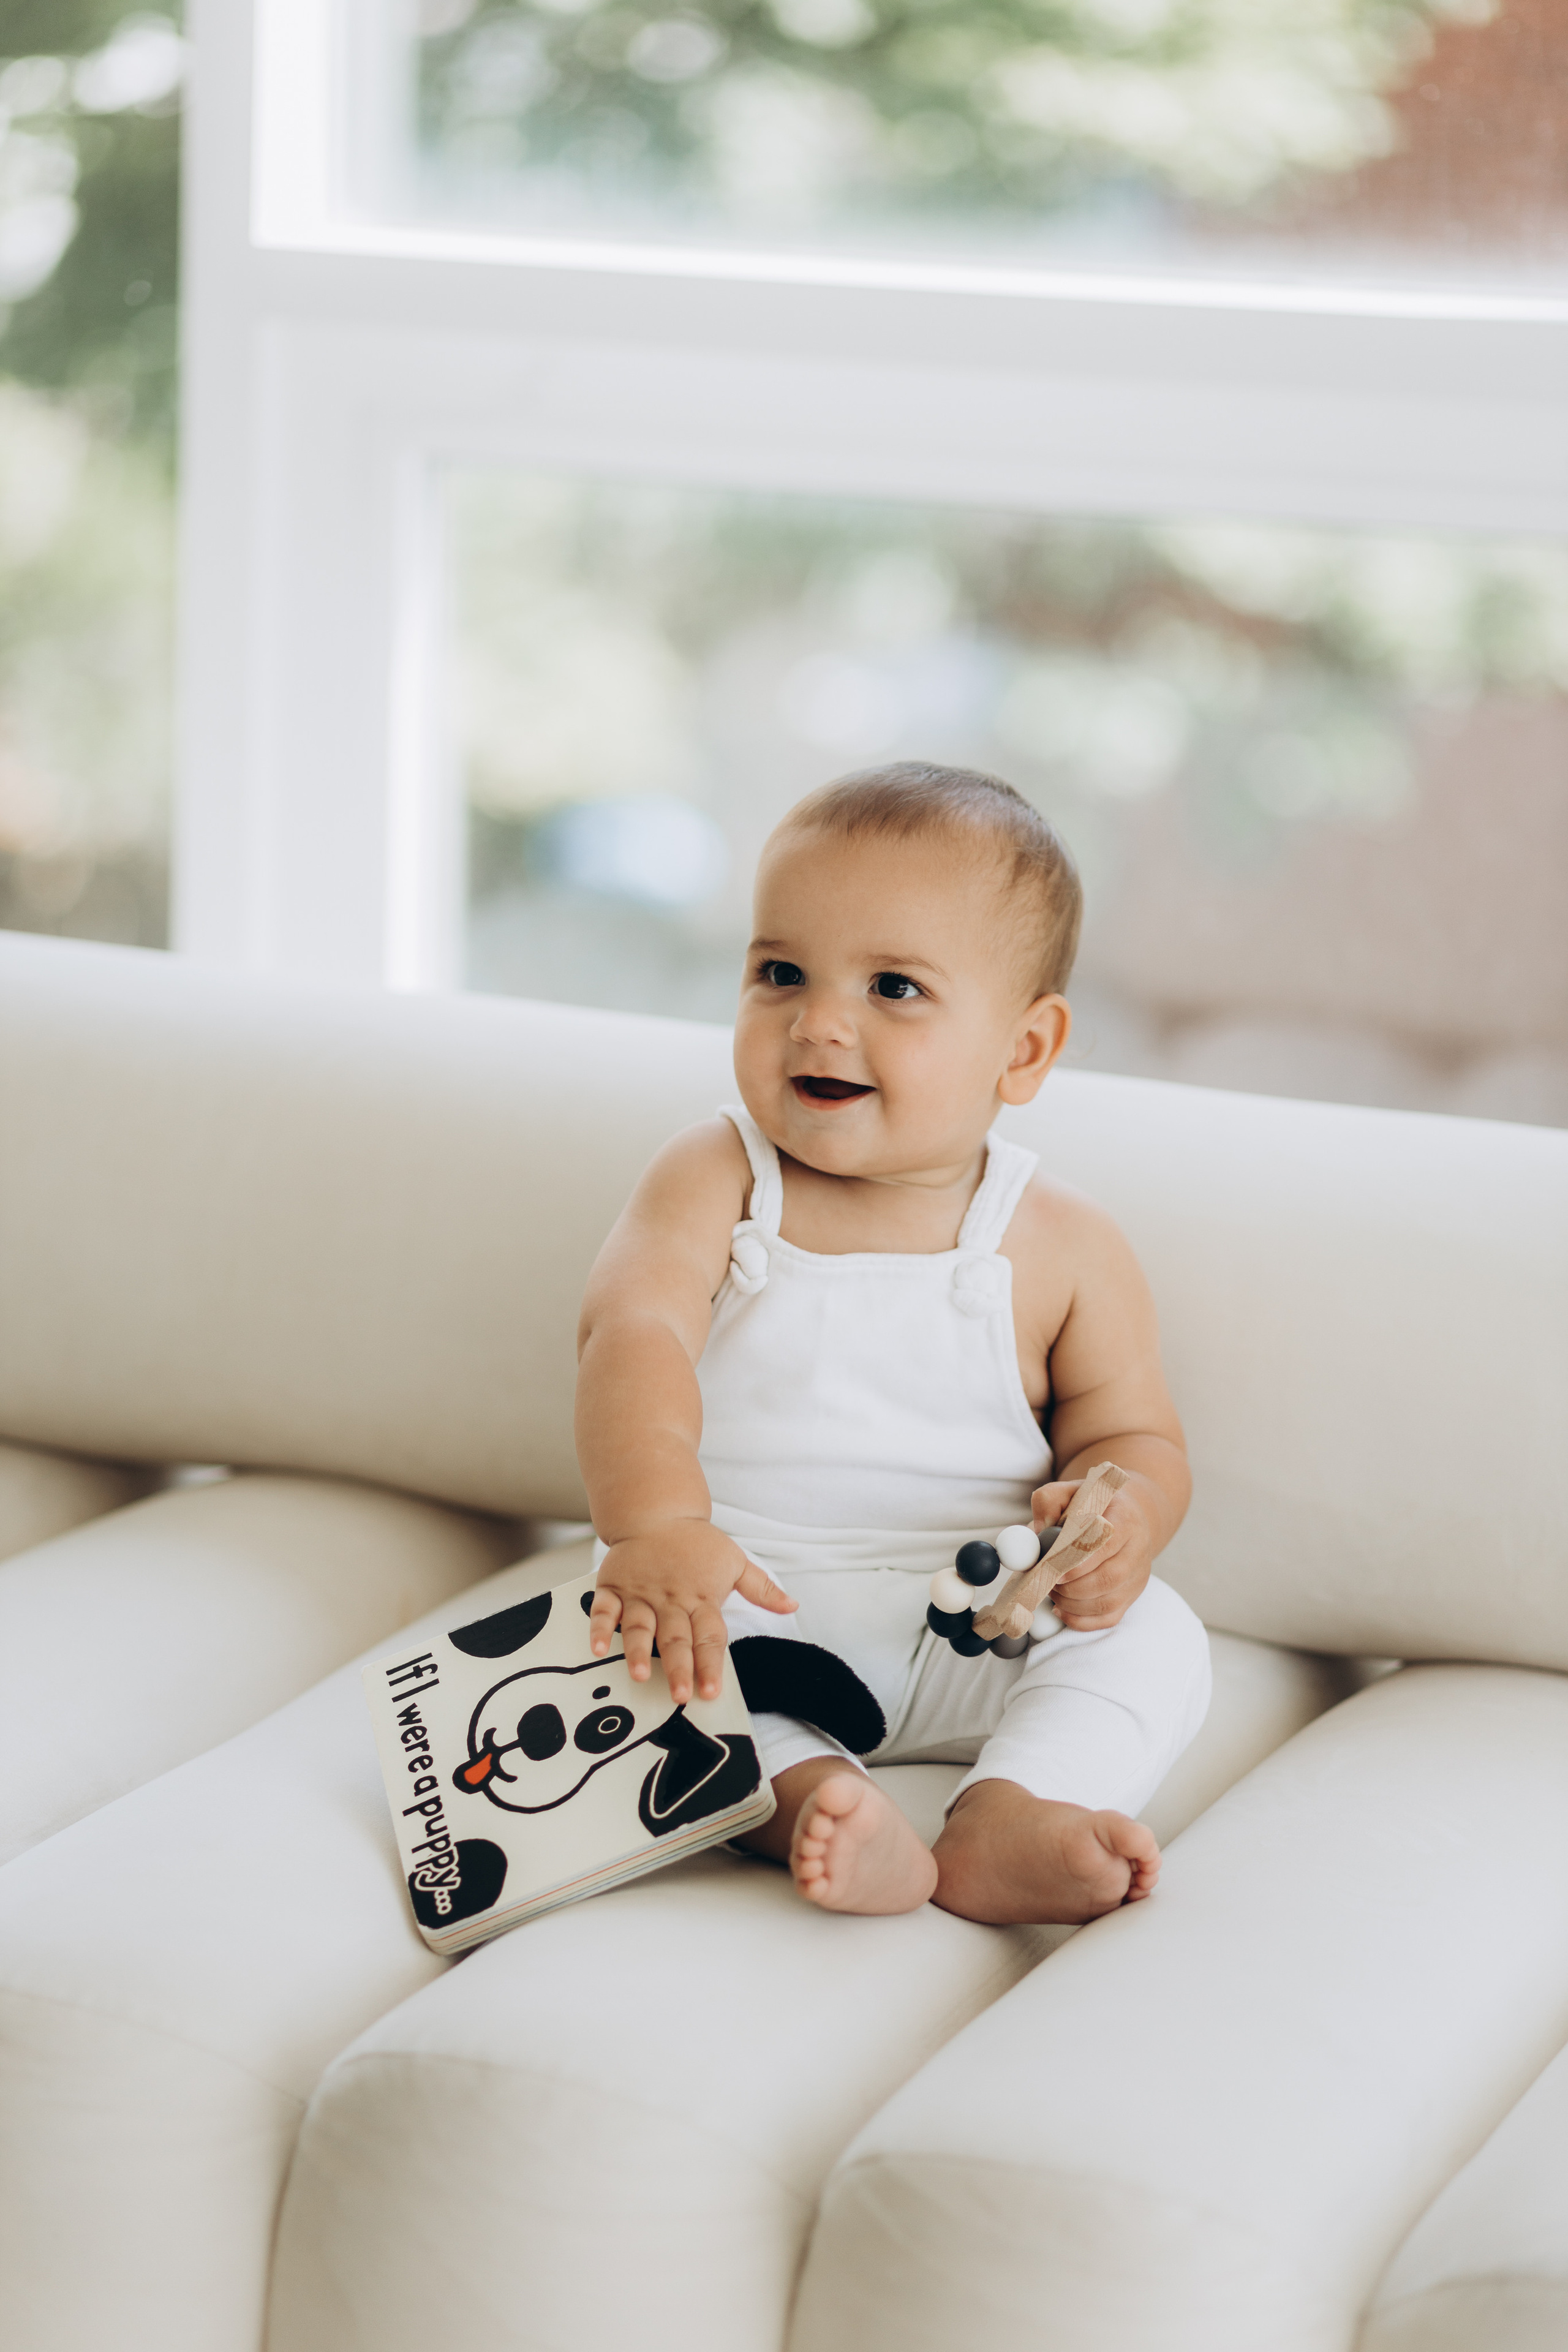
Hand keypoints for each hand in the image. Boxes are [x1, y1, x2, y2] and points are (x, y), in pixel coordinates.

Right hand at [589, 1520, 795, 1705]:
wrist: (656, 1511)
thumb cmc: (696, 1543)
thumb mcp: (735, 1561)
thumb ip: (762, 1587)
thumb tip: (792, 1605)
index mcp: (700, 1598)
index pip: (709, 1636)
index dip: (710, 1665)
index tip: (711, 1692)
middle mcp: (670, 1600)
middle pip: (675, 1638)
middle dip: (679, 1667)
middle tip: (680, 1694)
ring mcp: (640, 1594)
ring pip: (638, 1627)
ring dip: (638, 1651)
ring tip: (640, 1674)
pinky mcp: (613, 1586)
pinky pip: (603, 1609)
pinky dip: (598, 1628)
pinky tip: (597, 1648)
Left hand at [1031, 1476, 1155, 1630]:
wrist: (1123, 1518)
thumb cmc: (1091, 1506)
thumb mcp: (1070, 1491)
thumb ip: (1049, 1501)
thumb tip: (1038, 1532)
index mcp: (1126, 1518)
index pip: (1107, 1543)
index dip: (1079, 1559)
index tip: (1053, 1565)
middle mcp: (1138, 1549)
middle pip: (1109, 1578)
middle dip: (1071, 1586)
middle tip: (1047, 1581)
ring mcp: (1137, 1577)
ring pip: (1108, 1602)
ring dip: (1072, 1603)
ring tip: (1052, 1590)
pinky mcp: (1131, 1597)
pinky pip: (1108, 1619)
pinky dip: (1081, 1620)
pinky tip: (1061, 1609)